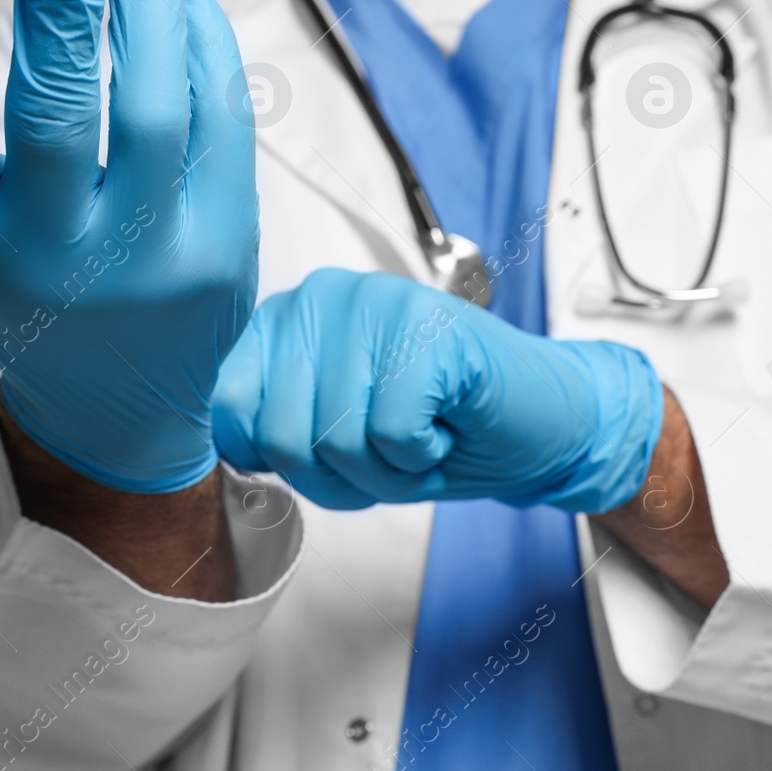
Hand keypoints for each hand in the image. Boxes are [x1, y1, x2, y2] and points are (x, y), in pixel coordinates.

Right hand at [0, 0, 257, 492]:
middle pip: (61, 123)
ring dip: (151, 12)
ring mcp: (152, 253)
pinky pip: (221, 129)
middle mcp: (63, 256)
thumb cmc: (19, 309)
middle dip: (61, 11)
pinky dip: (203, 53)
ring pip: (157, 115)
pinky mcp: (223, 245)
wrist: (126, 406)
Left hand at [212, 268, 662, 511]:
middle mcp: (323, 296)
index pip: (231, 414)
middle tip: (394, 447)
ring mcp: (377, 304)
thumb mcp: (333, 432)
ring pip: (336, 440)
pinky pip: (391, 433)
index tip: (341, 448)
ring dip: (388, 469)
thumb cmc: (439, 429)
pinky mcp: (426, 329)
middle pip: (284, 437)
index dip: (288, 463)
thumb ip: (276, 425)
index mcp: (288, 318)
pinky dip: (423, 455)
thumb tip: (231, 445)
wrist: (540, 422)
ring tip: (422, 433)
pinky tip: (447, 423)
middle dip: (344, 474)